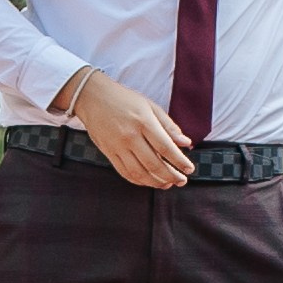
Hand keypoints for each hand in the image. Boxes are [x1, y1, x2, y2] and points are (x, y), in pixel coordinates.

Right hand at [66, 71, 190, 188]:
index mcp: (143, 122)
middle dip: (171, 176)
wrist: (93, 98)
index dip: (179, 161)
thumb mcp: (150, 106)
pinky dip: (138, 180)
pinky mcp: (108, 153)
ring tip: (167, 184)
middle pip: (153, 164)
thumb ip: (168, 126)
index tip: (189, 169)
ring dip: (155, 182)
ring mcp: (117, 146)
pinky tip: (149, 181)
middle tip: (182, 181)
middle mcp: (130, 136)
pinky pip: (124, 172)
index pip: (165, 147)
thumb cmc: (124, 99)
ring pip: (139, 172)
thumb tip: (185, 143)